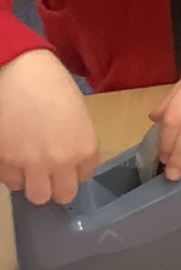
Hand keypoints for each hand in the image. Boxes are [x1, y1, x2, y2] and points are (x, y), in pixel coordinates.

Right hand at [0, 50, 97, 203]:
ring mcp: (30, 165)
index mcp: (85, 149)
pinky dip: (12, 174)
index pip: (84, 177)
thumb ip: (77, 144)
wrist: (21, 73)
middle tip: (50, 172)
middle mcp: (61, 163)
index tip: (68, 159)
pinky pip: (10, 182)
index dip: (75, 168)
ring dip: (33, 182)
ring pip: (34, 195)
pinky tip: (14, 157)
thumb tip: (70, 162)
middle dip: (57, 185)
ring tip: (29, 164)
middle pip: (62, 195)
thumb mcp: (79, 117)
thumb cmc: (55, 87)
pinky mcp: (5, 162)